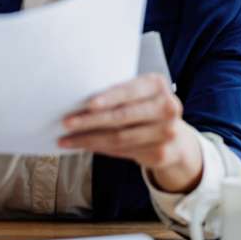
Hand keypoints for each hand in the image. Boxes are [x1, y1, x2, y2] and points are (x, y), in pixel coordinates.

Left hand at [59, 74, 203, 192]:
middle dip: (90, 121)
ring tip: (66, 139)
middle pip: (122, 116)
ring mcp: (167, 132)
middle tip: (66, 122)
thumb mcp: (137, 94)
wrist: (174, 136)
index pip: (129, 91)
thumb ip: (116, 94)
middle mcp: (167, 108)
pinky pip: (122, 151)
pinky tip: (83, 146)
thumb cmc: (144, 107)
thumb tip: (77, 102)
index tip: (88, 104)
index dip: (109, 98)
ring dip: (88, 139)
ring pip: (119, 137)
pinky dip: (99, 148)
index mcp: (157, 85)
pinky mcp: (161, 153)